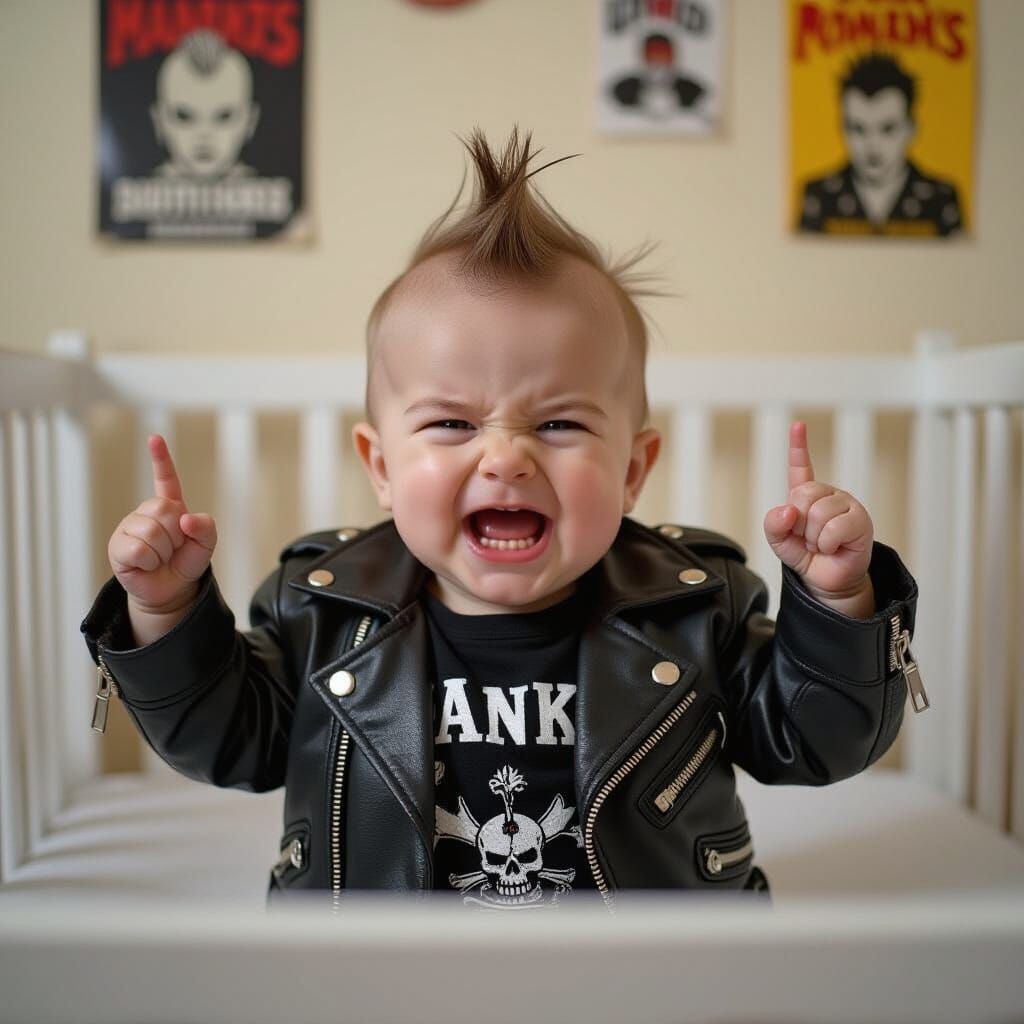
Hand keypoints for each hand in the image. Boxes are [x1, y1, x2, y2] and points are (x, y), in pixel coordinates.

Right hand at [107, 434, 217, 613]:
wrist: (171, 589)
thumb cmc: (186, 562)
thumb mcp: (206, 545)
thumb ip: (206, 528)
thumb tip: (186, 518)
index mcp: (170, 506)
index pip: (165, 478)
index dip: (160, 458)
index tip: (154, 438)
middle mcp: (146, 512)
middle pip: (164, 509)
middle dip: (176, 534)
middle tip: (173, 547)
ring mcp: (130, 528)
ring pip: (151, 531)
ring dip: (163, 550)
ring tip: (160, 557)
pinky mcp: (118, 547)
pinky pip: (138, 549)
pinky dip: (149, 561)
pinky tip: (146, 564)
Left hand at [763, 421, 872, 602]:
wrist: (826, 581)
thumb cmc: (805, 556)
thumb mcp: (779, 541)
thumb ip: (773, 524)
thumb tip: (788, 511)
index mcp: (807, 495)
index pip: (801, 467)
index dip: (798, 446)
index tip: (798, 425)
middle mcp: (828, 495)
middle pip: (803, 495)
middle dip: (798, 524)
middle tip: (807, 538)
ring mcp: (846, 504)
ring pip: (818, 513)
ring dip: (813, 537)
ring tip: (821, 544)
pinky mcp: (860, 520)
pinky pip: (833, 527)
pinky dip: (827, 543)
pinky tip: (834, 547)